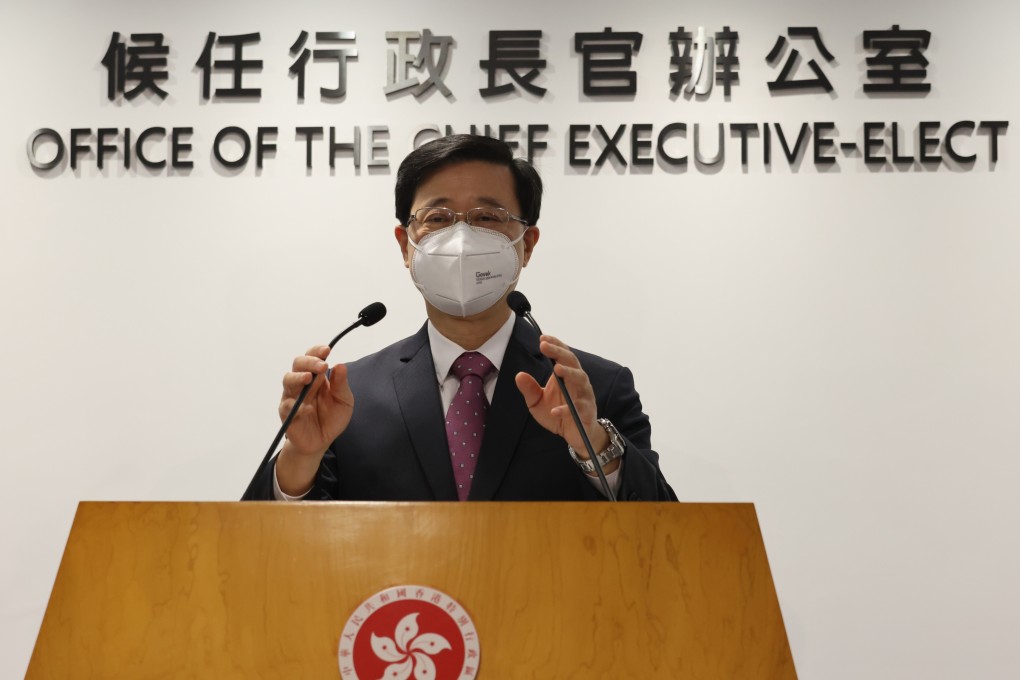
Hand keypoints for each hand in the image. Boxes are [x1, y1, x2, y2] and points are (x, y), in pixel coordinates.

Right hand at [275, 345, 353, 493]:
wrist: (322, 441)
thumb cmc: (332, 418)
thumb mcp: (344, 401)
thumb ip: (341, 385)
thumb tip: (340, 365)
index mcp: (318, 377)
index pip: (313, 357)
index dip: (317, 351)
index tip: (327, 350)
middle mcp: (303, 383)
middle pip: (298, 364)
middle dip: (309, 362)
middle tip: (322, 366)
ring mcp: (293, 397)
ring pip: (288, 380)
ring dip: (298, 377)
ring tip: (308, 378)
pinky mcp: (287, 413)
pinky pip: (287, 406)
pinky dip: (296, 405)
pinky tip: (306, 408)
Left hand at [514, 335, 609, 458]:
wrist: (576, 435)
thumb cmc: (558, 414)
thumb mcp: (537, 402)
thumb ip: (529, 389)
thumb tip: (519, 375)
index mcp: (566, 376)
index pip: (562, 355)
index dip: (554, 345)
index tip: (542, 338)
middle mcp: (577, 382)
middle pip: (572, 362)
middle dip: (559, 352)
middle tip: (545, 347)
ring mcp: (584, 396)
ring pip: (581, 379)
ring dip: (569, 373)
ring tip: (557, 369)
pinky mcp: (587, 413)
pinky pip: (579, 408)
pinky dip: (567, 409)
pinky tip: (555, 410)